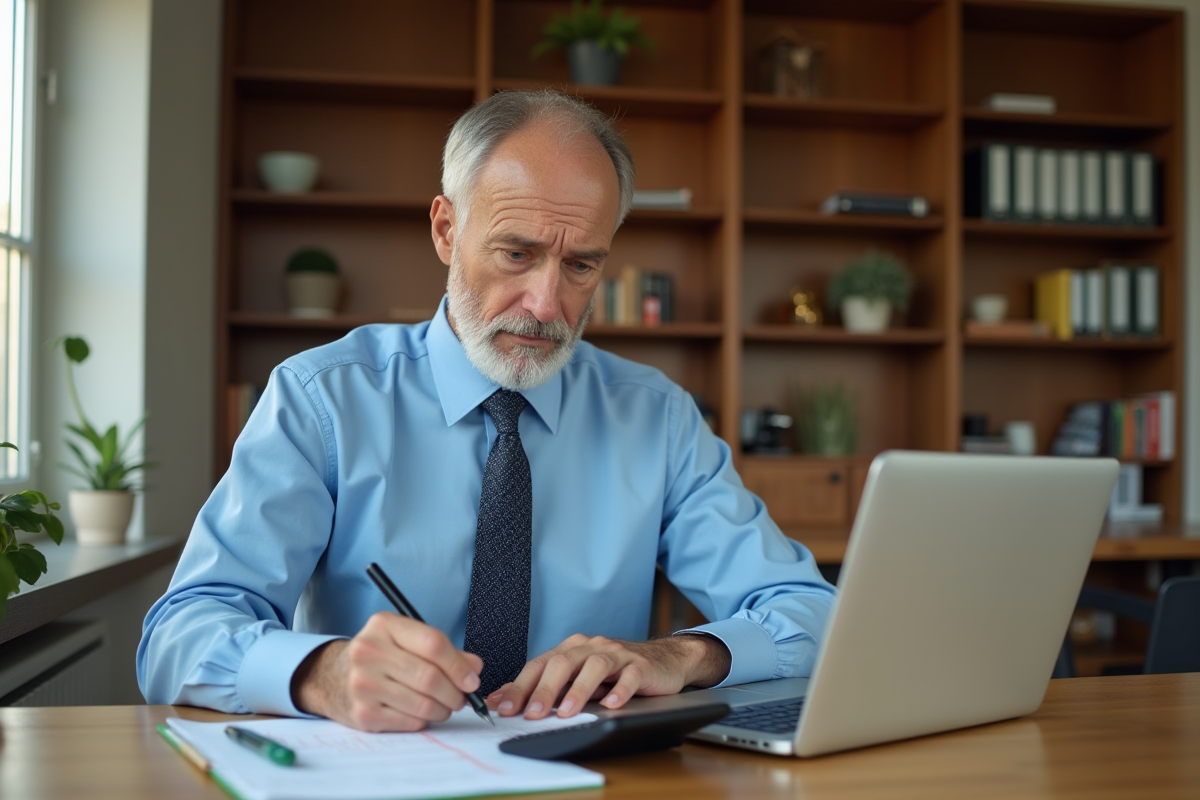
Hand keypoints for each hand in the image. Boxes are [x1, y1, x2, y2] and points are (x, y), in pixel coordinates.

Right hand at [291, 612, 483, 731]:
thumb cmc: (379, 657)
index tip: (473, 679)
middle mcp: (368, 652)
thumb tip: (474, 668)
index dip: (459, 665)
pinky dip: (425, 720)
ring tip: (446, 706)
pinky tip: (423, 712)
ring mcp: (363, 684)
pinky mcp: (363, 713)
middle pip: (430, 677)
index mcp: (383, 625)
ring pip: (423, 703)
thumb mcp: (405, 640)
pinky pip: (411, 721)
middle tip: (463, 698)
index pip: (433, 644)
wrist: (332, 678)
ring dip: (444, 709)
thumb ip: (443, 650)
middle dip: (456, 692)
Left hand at [488, 633, 730, 719]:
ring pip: (595, 666)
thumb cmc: (615, 672)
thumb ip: (545, 686)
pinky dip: (620, 691)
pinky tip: (611, 705)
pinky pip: (630, 676)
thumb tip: (503, 699)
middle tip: (532, 714)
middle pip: (563, 663)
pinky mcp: (641, 665)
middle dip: (545, 690)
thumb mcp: (577, 677)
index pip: (540, 664)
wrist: (663, 659)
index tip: (504, 707)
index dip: (520, 685)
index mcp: (572, 649)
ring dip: (579, 691)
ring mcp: (618, 654)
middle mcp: (591, 647)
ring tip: (567, 712)